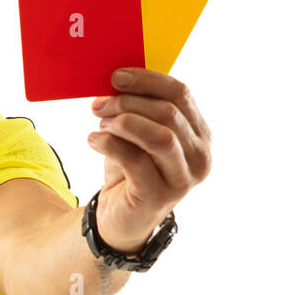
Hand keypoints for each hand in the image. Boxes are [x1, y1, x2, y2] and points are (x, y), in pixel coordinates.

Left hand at [86, 66, 212, 251]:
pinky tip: (93, 140)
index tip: (116, 76)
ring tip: (100, 122)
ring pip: (160, 136)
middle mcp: (199, 157)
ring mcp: (182, 179)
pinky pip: (135, 160)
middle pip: (169, 112)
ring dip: (123, 122)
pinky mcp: (158, 196)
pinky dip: (110, 144)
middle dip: (129, 102)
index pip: (181, 94)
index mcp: (199, 134)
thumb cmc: (131, 169)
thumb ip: (138, 109)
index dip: (147, 80)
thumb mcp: (137, 134)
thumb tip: (116, 79)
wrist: (120, 217)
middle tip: (99, 104)